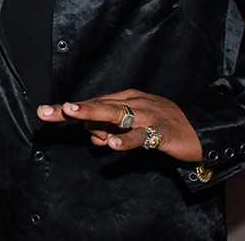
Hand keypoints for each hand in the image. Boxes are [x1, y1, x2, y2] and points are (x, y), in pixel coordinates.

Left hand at [36, 89, 202, 161]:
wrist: (201, 128)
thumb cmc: (162, 125)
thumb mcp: (134, 125)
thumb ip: (113, 130)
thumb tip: (93, 138)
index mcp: (124, 100)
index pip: (90, 104)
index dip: (67, 110)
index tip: (43, 112)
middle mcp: (132, 104)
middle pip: (99, 105)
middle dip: (76, 108)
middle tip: (57, 109)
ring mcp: (146, 117)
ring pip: (117, 115)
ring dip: (94, 114)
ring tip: (74, 115)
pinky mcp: (161, 133)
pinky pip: (140, 137)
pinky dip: (125, 140)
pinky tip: (111, 143)